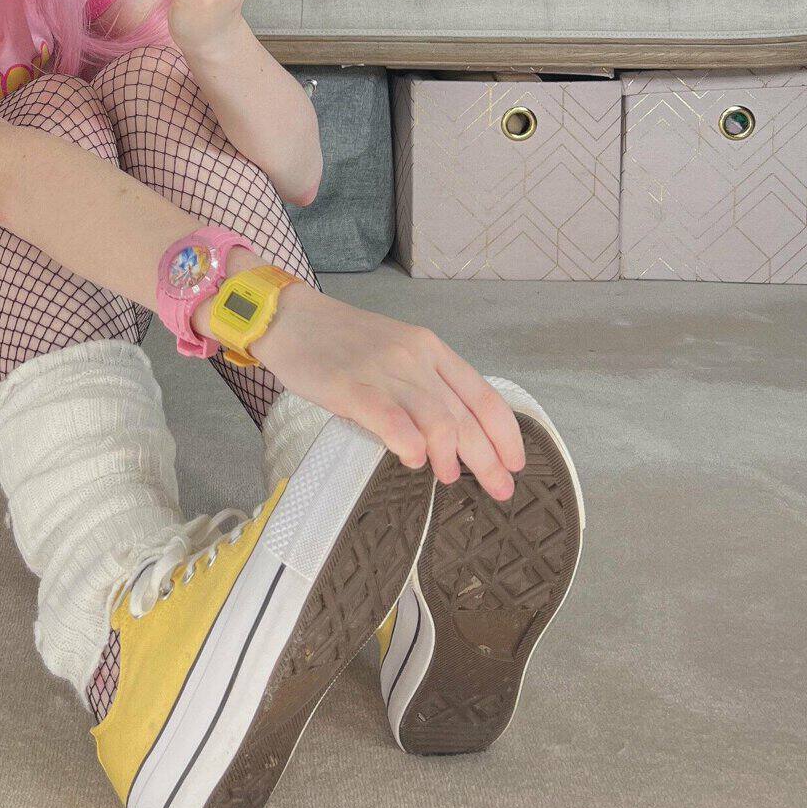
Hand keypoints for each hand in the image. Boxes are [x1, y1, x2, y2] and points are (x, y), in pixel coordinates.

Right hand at [235, 280, 526, 501]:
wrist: (291, 318)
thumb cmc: (342, 343)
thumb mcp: (395, 352)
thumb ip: (423, 386)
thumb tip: (455, 437)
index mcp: (431, 349)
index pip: (483, 395)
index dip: (505, 433)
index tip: (516, 463)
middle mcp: (415, 358)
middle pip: (464, 414)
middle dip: (489, 458)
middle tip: (500, 490)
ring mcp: (383, 370)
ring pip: (435, 418)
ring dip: (451, 455)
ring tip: (450, 478)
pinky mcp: (350, 386)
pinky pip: (389, 417)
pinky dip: (408, 443)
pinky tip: (414, 460)